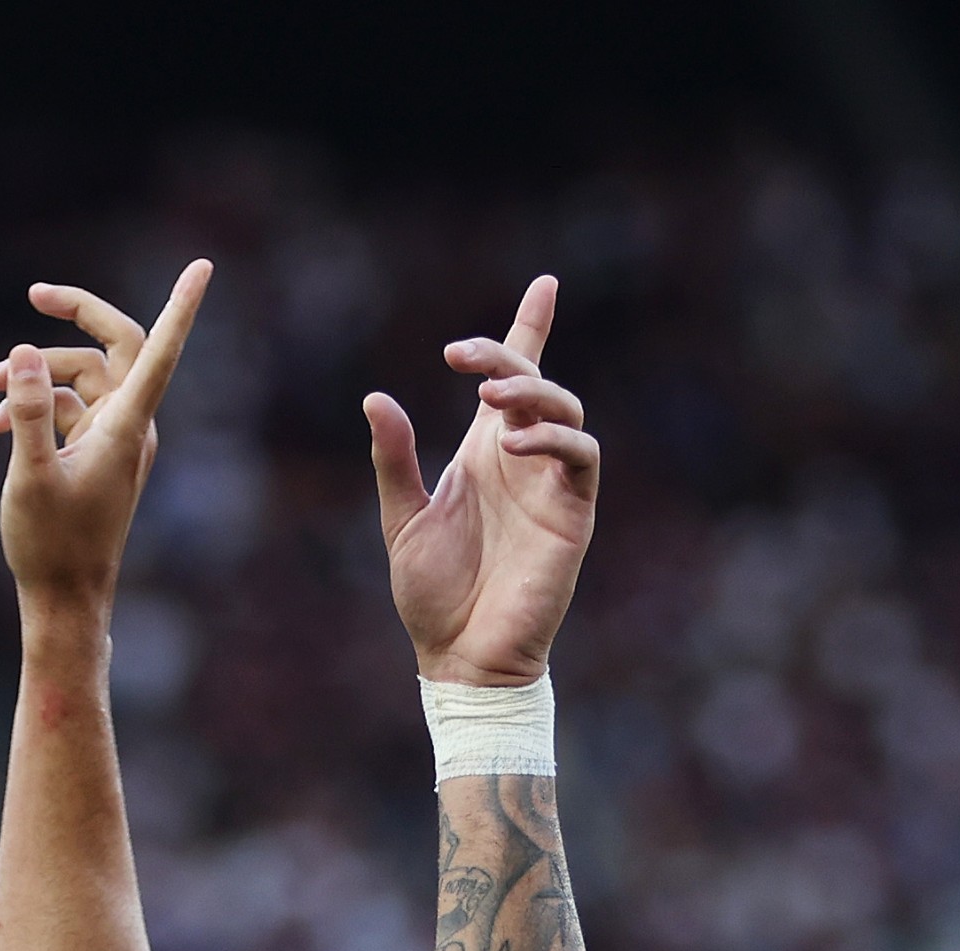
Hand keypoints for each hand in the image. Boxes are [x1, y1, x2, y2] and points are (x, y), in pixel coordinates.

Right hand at [0, 262, 211, 618]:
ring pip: (79, 378)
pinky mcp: (94, 452)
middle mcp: (128, 424)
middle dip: (75, 317)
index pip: (158, 351)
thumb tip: (20, 352)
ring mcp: (113, 437)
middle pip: (114, 345)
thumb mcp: (30, 475)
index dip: (181, 307)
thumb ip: (27, 413)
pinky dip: (33, 407)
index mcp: (126, 426)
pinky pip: (67, 409)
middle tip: (35, 293)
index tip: (201, 267)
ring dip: (33, 375)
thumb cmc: (51, 545)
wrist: (64, 599)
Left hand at [365, 274, 599, 686]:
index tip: (545, 285)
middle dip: (510, 355)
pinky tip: (514, 444)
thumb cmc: (432, 596)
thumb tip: (376, 398)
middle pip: (537, 383)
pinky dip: (554, 440)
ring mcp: (552, 487)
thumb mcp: (402, 517)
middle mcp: (523, 462)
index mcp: (485, 455)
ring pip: (567, 411)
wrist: (460, 656)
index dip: (530, 330)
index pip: (515, 379)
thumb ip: (395, 459)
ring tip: (491, 397)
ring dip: (534, 393)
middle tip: (466, 360)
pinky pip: (582, 459)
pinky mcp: (573, 515)